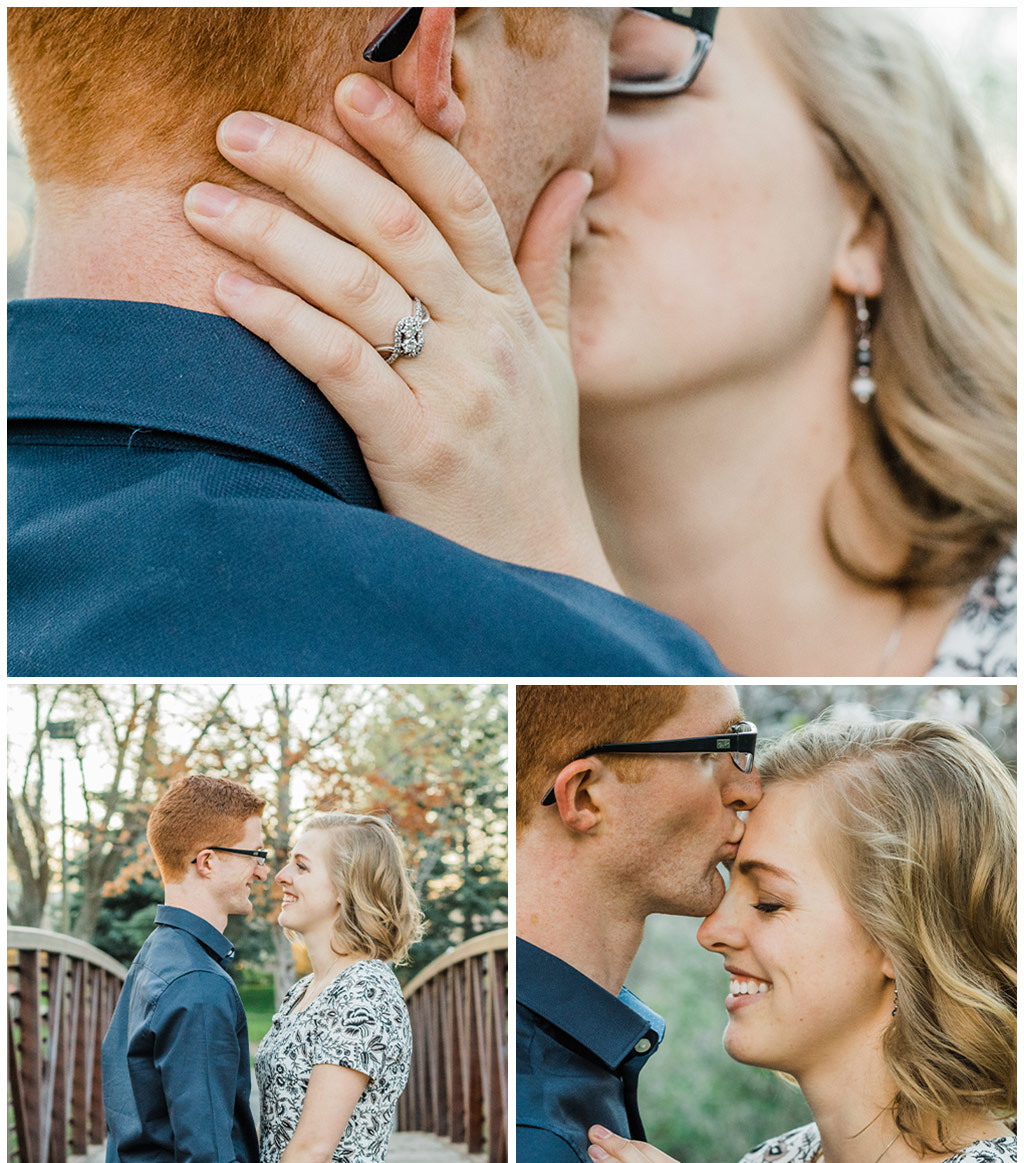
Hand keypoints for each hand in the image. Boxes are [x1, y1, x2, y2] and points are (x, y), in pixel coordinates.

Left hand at [182, 77, 619, 589]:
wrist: (539, 576)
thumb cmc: (532, 470)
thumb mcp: (553, 362)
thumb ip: (548, 267)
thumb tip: (574, 179)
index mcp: (511, 310)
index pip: (459, 198)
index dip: (403, 139)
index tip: (344, 93)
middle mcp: (486, 340)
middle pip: (394, 225)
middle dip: (309, 167)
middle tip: (234, 132)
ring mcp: (453, 394)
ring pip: (357, 286)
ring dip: (273, 235)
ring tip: (205, 204)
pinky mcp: (415, 450)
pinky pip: (339, 366)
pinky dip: (281, 321)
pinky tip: (230, 292)